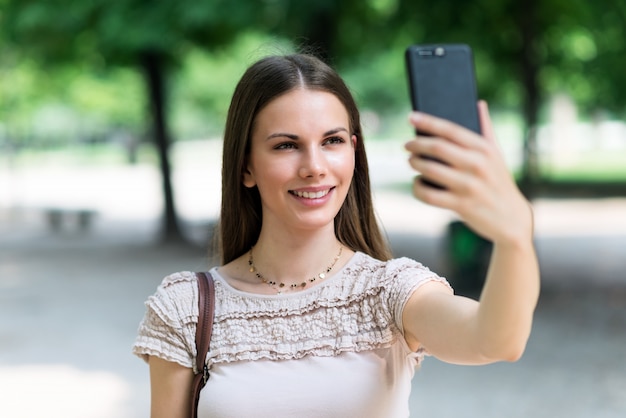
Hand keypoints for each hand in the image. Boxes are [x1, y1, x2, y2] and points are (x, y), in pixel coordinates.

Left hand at [405, 101, 532, 245]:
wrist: (511, 219)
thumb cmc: (499, 182)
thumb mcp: (496, 155)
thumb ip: (486, 129)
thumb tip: (478, 103)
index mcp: (484, 149)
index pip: (451, 130)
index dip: (428, 122)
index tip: (411, 117)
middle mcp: (477, 165)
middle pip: (437, 147)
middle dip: (416, 144)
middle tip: (407, 145)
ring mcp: (469, 186)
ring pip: (430, 170)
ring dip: (415, 163)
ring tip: (411, 161)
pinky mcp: (461, 205)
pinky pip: (429, 194)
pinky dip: (418, 187)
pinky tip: (417, 183)